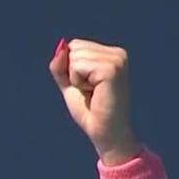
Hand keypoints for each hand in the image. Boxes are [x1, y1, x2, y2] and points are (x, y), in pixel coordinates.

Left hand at [48, 38, 140, 164]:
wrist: (104, 133)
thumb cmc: (89, 111)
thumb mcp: (70, 83)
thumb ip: (62, 64)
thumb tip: (61, 45)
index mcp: (111, 54)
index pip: (75, 45)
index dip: (71, 69)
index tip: (87, 87)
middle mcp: (118, 54)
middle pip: (73, 48)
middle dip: (73, 73)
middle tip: (90, 92)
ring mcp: (117, 60)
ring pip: (74, 57)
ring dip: (76, 79)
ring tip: (93, 93)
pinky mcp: (112, 69)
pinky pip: (78, 66)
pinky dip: (78, 82)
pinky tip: (94, 93)